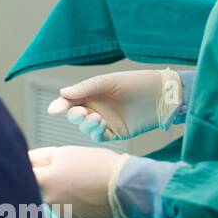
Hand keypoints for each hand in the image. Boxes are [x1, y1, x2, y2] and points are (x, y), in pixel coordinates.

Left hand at [29, 146, 127, 217]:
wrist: (125, 185)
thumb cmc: (96, 164)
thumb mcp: (65, 152)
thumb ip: (40, 157)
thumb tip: (24, 159)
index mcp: (44, 181)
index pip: (25, 176)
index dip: (30, 172)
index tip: (37, 170)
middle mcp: (48, 201)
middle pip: (39, 193)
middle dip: (46, 187)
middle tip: (67, 180)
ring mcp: (61, 216)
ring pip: (54, 206)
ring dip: (60, 199)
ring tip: (81, 189)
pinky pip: (68, 217)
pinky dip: (74, 211)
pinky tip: (87, 202)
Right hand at [46, 69, 179, 141]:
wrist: (163, 95)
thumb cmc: (137, 83)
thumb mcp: (108, 81)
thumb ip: (85, 88)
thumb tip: (62, 94)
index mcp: (92, 94)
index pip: (71, 100)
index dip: (61, 105)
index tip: (54, 109)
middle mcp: (96, 108)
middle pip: (75, 115)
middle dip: (74, 115)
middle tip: (80, 112)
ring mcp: (105, 121)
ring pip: (85, 127)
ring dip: (85, 124)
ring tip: (94, 117)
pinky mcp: (116, 132)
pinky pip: (99, 135)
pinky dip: (96, 131)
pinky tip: (101, 123)